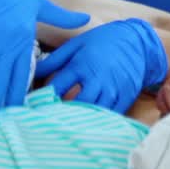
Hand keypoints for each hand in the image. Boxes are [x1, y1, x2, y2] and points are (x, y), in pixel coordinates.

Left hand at [34, 18, 168, 114]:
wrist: (136, 40)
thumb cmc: (102, 41)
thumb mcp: (77, 44)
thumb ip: (55, 60)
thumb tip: (33, 71)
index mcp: (82, 64)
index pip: (57, 87)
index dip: (44, 99)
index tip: (35, 107)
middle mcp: (97, 78)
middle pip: (76, 105)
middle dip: (63, 114)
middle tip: (51, 122)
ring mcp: (113, 89)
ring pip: (94, 113)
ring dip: (81, 121)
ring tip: (68, 128)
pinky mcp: (126, 96)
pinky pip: (111, 115)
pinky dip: (101, 122)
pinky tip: (91, 126)